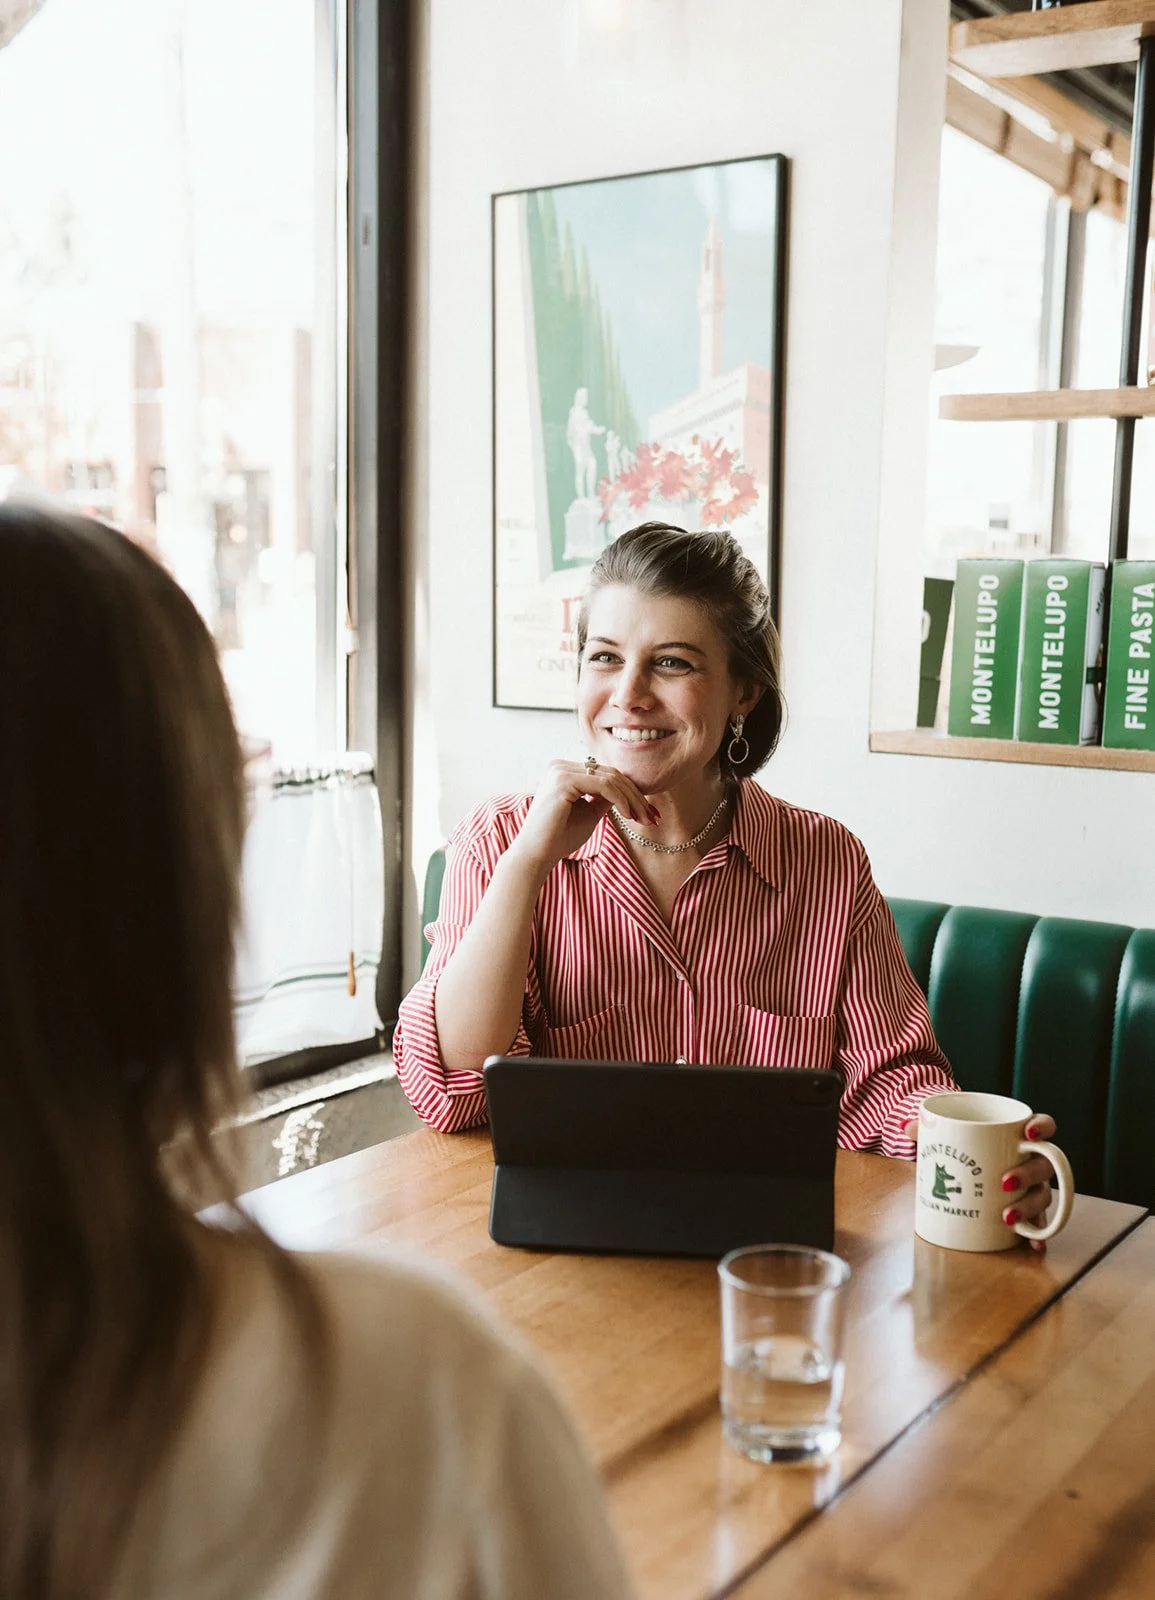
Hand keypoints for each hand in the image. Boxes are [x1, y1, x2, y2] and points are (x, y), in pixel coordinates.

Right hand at [507, 759, 658, 874]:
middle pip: (611, 774)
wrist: (536, 854)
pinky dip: (621, 800)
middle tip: (652, 817)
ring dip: (632, 799)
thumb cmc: (560, 837)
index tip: (648, 812)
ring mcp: (560, 770)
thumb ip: (606, 799)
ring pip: (610, 778)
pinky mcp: (563, 780)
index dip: (630, 791)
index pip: (606, 774)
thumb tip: (630, 792)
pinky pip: (603, 785)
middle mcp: (560, 765)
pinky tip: (628, 815)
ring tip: (644, 819)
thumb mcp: (590, 813)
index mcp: (565, 770)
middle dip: (636, 796)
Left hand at [902, 1112, 1057, 1254]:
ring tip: (1007, 1217)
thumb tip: (905, 1126)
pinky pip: (1039, 1223)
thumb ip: (929, 1126)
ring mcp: (1033, 1186)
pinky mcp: (1028, 1210)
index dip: (1042, 1128)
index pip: (1044, 1125)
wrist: (965, 1163)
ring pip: (1043, 1194)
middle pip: (1045, 1165)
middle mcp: (1033, 1160)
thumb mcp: (948, 1131)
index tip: (1028, 1135)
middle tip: (1004, 1183)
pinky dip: (1039, 1234)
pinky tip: (1034, 1244)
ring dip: (1030, 1207)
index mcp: (1018, 1134)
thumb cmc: (963, 1142)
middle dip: (1028, 1174)